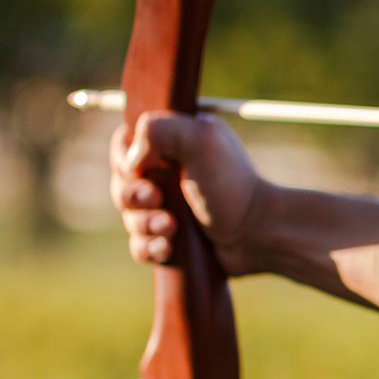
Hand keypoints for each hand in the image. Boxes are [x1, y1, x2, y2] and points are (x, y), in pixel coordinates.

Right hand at [111, 111, 269, 274]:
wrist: (257, 235)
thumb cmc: (233, 186)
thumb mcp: (201, 139)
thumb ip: (158, 130)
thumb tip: (131, 159)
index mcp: (175, 142)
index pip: (125, 144)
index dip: (125, 159)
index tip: (141, 168)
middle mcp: (169, 172)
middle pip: (121, 182)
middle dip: (133, 195)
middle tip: (158, 200)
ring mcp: (169, 207)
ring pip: (129, 216)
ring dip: (144, 224)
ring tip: (171, 228)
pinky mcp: (170, 238)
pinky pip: (139, 245)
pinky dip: (149, 247)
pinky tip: (167, 248)